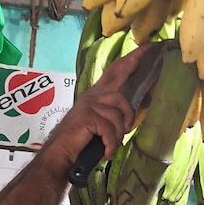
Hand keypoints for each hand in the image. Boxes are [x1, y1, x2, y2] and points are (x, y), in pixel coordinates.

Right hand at [43, 44, 151, 168]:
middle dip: (131, 66)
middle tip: (144, 54)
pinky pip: (109, 129)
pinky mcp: (88, 117)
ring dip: (119, 133)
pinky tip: (108, 153)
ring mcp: (89, 105)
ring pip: (117, 113)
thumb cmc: (77, 144)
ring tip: (113, 144)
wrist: (59, 155)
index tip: (143, 49)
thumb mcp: (95, 126)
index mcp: (93, 98)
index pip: (112, 75)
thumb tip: (128, 119)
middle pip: (116, 80)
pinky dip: (111, 144)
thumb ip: (108, 117)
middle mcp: (91, 97)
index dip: (127, 62)